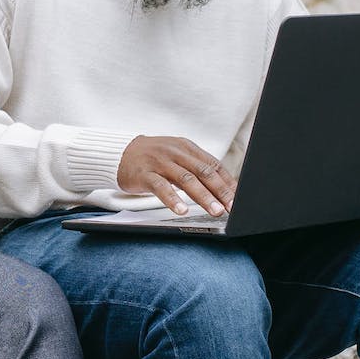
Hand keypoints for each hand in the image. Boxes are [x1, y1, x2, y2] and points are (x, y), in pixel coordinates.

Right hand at [116, 135, 235, 215]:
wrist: (120, 152)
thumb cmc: (153, 158)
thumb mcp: (177, 156)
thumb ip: (196, 168)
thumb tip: (222, 188)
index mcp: (187, 147)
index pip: (213, 165)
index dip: (228, 182)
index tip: (238, 198)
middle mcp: (176, 153)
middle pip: (203, 172)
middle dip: (220, 191)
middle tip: (231, 207)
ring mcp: (160, 162)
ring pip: (186, 179)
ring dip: (203, 196)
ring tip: (215, 210)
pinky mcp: (145, 174)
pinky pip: (161, 187)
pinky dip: (173, 199)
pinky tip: (181, 210)